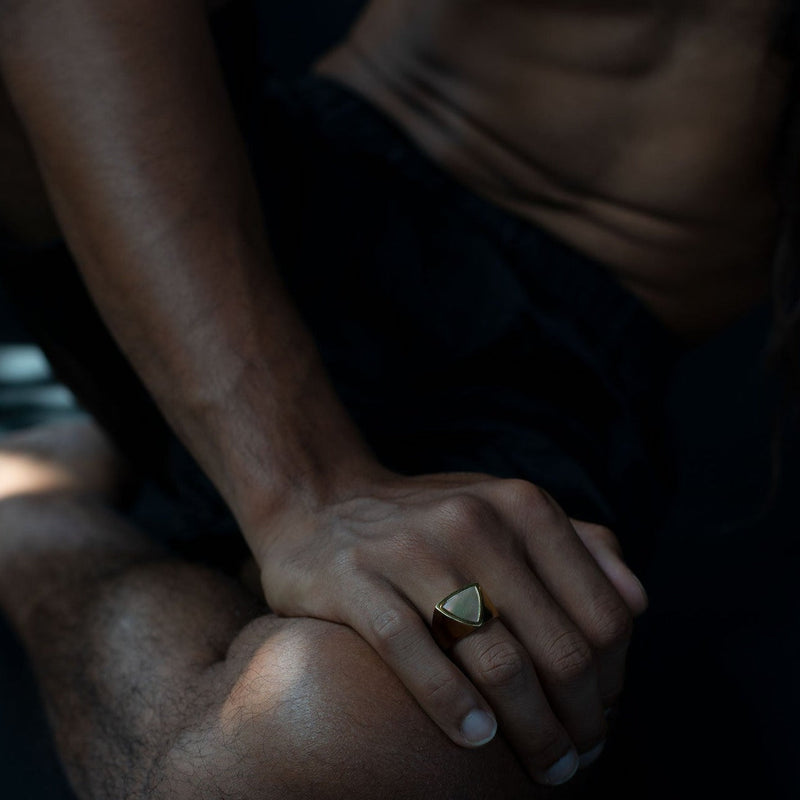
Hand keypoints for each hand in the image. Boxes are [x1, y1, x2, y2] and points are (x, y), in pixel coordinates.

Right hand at [253, 470, 647, 785]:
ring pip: (497, 663)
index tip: (602, 714)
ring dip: (531, 732)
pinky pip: (415, 655)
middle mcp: (475, 522)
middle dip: (580, 721)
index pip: (602, 612)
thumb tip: (639, 602)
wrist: (321, 503)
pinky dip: (452, 707)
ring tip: (541, 765)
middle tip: (576, 759)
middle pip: (559, 648)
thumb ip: (579, 544)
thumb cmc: (429, 521)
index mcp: (522, 507)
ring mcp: (413, 550)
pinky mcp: (356, 580)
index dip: (614, 679)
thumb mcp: (506, 511)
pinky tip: (474, 738)